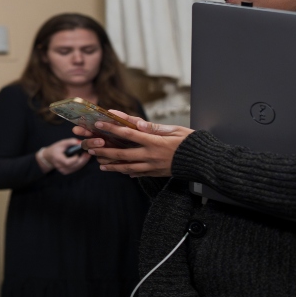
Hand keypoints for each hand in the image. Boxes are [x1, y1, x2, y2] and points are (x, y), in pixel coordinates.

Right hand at [38, 137, 90, 175]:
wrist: (48, 157)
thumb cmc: (55, 149)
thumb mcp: (61, 143)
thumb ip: (70, 142)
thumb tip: (80, 142)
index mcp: (57, 159)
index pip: (67, 162)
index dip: (75, 159)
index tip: (81, 152)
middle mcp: (60, 167)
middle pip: (74, 166)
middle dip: (83, 160)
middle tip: (88, 153)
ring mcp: (63, 171)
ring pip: (76, 168)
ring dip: (83, 162)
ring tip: (87, 155)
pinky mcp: (66, 172)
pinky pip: (76, 169)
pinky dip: (80, 164)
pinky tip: (83, 159)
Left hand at [75, 110, 192, 176]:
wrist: (205, 163)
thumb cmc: (192, 143)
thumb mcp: (175, 130)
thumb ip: (155, 127)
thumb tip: (138, 123)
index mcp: (155, 142)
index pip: (129, 134)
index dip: (112, 129)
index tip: (99, 124)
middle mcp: (151, 155)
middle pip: (123, 154)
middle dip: (104, 151)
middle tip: (90, 148)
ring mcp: (153, 166)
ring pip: (128, 167)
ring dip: (112, 165)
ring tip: (99, 163)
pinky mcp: (157, 173)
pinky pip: (138, 173)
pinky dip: (127, 172)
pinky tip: (119, 171)